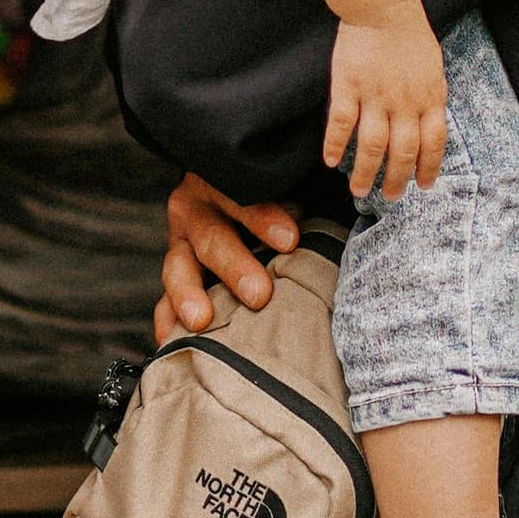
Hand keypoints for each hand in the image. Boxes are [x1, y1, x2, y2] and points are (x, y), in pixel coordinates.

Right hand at [155, 174, 298, 345]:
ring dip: (190, 295)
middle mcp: (198, 208)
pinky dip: (167, 318)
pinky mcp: (175, 269)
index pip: (243, 195)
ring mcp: (180, 240)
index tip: (290, 240)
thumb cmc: (274, 184)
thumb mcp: (284, 178)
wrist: (227, 180)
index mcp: (226, 180)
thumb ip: (307, 188)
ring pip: (179, 267)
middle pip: (213, 237)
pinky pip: (163, 297)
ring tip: (202, 321)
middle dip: (235, 266)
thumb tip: (355, 196)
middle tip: (259, 295)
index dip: (264, 218)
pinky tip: (172, 340)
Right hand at [324, 3, 448, 204]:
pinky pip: (341, 122)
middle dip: (397, 179)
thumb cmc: (411, 34)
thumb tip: (429, 125)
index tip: (423, 186)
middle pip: (403, 151)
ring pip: (372, 145)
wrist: (384, 5)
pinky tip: (331, 161)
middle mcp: (405, 101)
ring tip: (358, 190)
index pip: (433, 142)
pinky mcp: (348, 86)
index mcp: (430, 96)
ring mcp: (375, 95)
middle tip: (389, 197)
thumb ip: (431, 98)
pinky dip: (335, 144)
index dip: (429, 167)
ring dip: (365, 172)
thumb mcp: (433, 68)